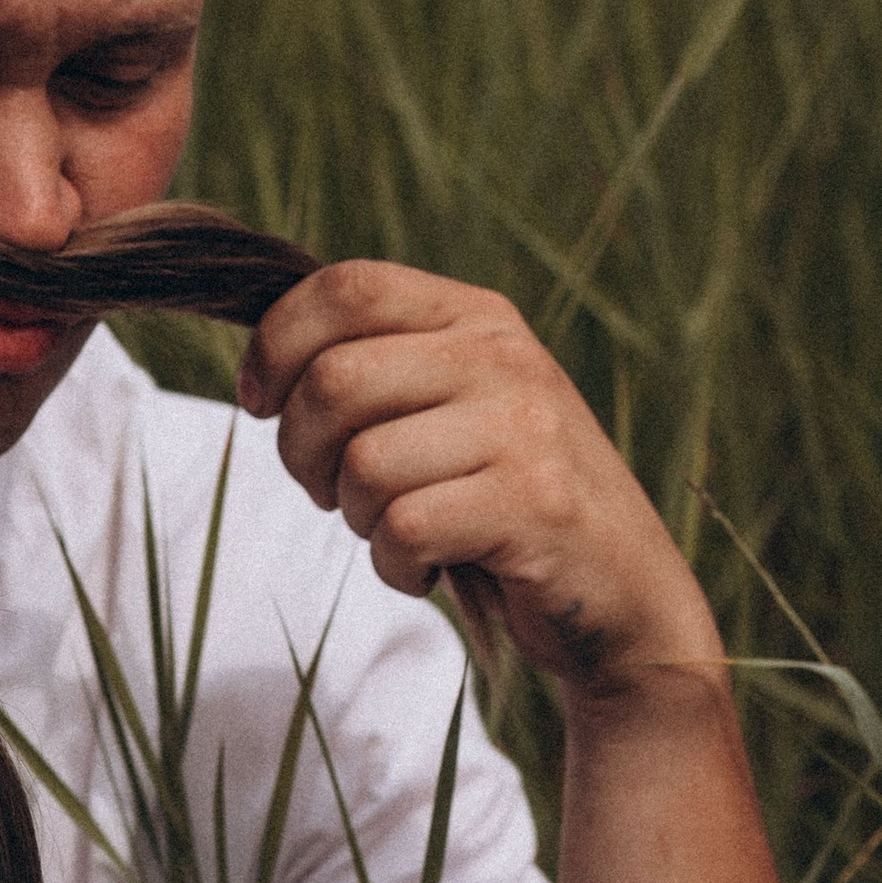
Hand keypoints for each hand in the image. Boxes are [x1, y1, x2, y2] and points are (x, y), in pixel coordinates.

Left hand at [237, 259, 721, 699]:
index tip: (258, 403)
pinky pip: (404, 528)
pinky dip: (394, 565)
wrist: (623, 595)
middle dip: (301, 451)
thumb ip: (380, 366)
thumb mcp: (454, 407)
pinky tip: (427, 568)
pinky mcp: (536, 504)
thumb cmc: (505, 502)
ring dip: (355, 518)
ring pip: (362, 463)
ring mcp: (526, 428)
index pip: (345, 287)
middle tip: (331, 492)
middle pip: (333, 379)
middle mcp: (505, 357)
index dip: (275, 344)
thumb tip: (261, 355)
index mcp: (477, 316)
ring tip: (398, 533)